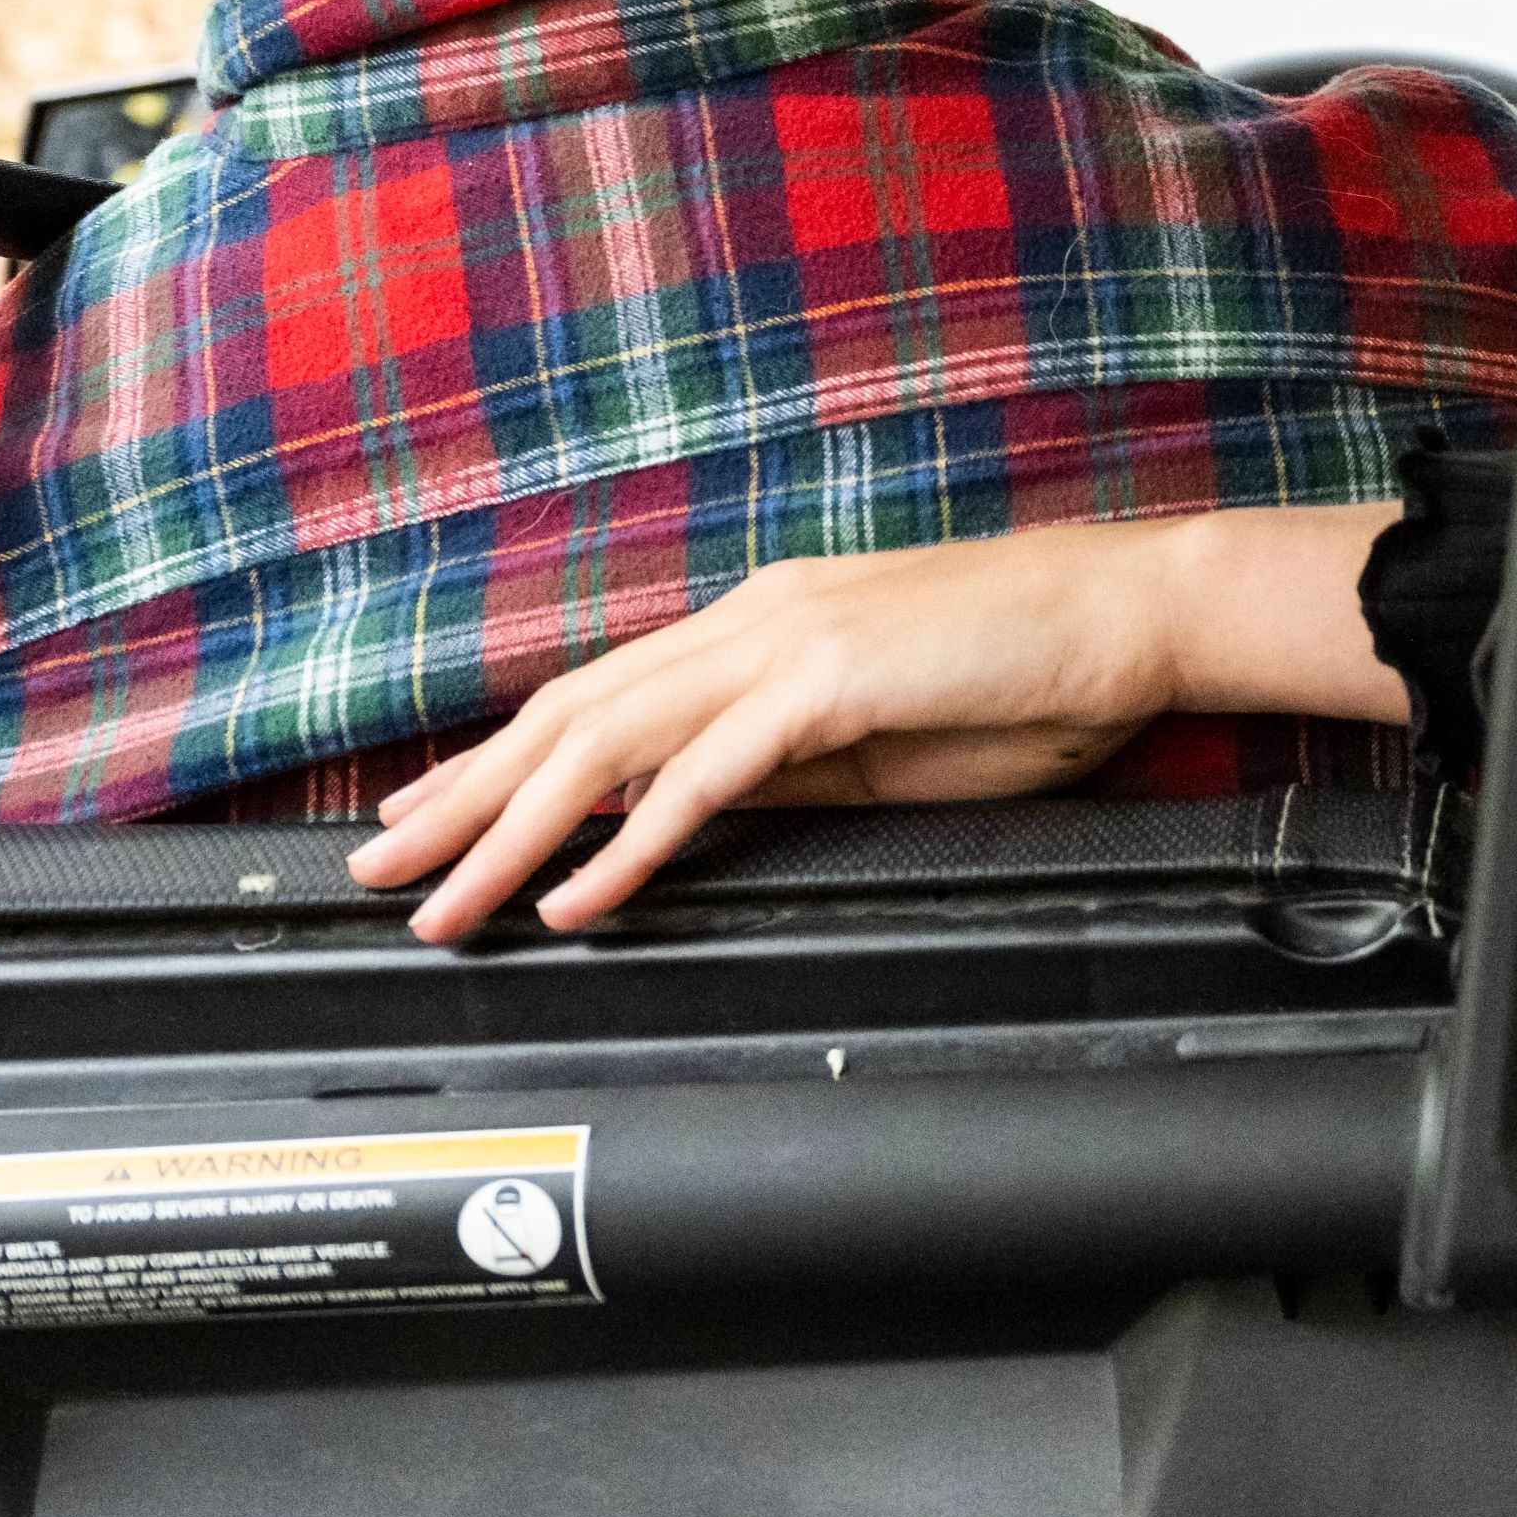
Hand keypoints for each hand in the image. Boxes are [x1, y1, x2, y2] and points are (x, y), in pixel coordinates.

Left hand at [348, 504, 1407, 942]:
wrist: (1137, 614)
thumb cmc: (1034, 675)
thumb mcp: (885, 735)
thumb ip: (785, 766)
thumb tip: (691, 814)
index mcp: (762, 623)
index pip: (596, 693)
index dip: (496, 759)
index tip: (428, 812)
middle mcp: (750, 617)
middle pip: (567, 714)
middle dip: (461, 797)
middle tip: (379, 866)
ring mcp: (784, 641)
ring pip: (605, 742)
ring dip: (510, 830)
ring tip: (447, 903)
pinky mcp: (828, 681)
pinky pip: (702, 775)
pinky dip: (626, 841)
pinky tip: (576, 897)